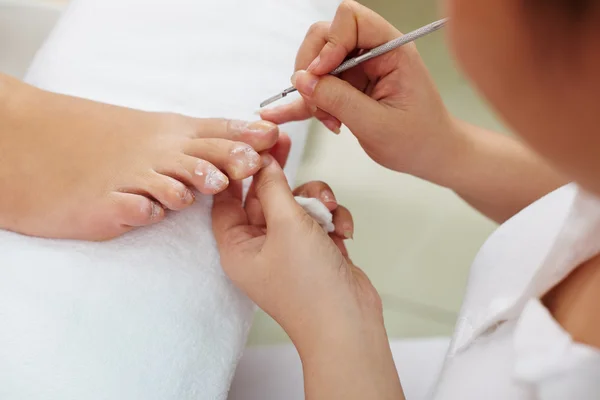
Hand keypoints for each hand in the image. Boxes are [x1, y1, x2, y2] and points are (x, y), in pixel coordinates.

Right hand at [0, 74, 278, 239]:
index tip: (273, 136)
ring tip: (211, 185)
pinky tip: (149, 209)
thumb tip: (256, 147)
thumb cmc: (127, 151)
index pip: (216, 132)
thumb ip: (207, 143)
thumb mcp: (168, 137)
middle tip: (251, 162)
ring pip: (168, 181)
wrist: (61, 158)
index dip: (245, 134)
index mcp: (177, 136)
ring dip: (190, 182)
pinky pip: (132, 207)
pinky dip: (143, 208)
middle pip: (200, 154)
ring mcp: (135, 178)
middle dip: (227, 157)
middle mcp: (160, 154)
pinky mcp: (111, 203)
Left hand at [211, 140, 381, 345]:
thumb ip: (273, 187)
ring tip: (328, 211)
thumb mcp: (287, 225)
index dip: (237, 170)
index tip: (250, 143)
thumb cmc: (309, 284)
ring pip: (296, 204)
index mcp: (237, 247)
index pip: (226, 199)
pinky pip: (318, 219)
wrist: (349, 323)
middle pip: (263, 197)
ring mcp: (289, 248)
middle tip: (285, 141)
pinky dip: (332, 218)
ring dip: (315, 200)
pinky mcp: (315, 250)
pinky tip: (343, 232)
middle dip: (280, 175)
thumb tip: (264, 160)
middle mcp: (259, 247)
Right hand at [260, 0, 461, 179]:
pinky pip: (318, 88)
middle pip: (326, 36)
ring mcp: (358, 70)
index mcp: (391, 50)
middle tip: (316, 101)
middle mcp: (373, 53)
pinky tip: (279, 115)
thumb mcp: (377, 124)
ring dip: (312, 92)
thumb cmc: (418, 139)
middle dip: (313, 68)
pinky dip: (302, 102)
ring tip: (327, 120)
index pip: (351, 18)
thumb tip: (303, 80)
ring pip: (316, 63)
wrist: (429, 155)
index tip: (322, 74)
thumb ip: (339, 100)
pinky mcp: (348, 88)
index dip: (330, 43)